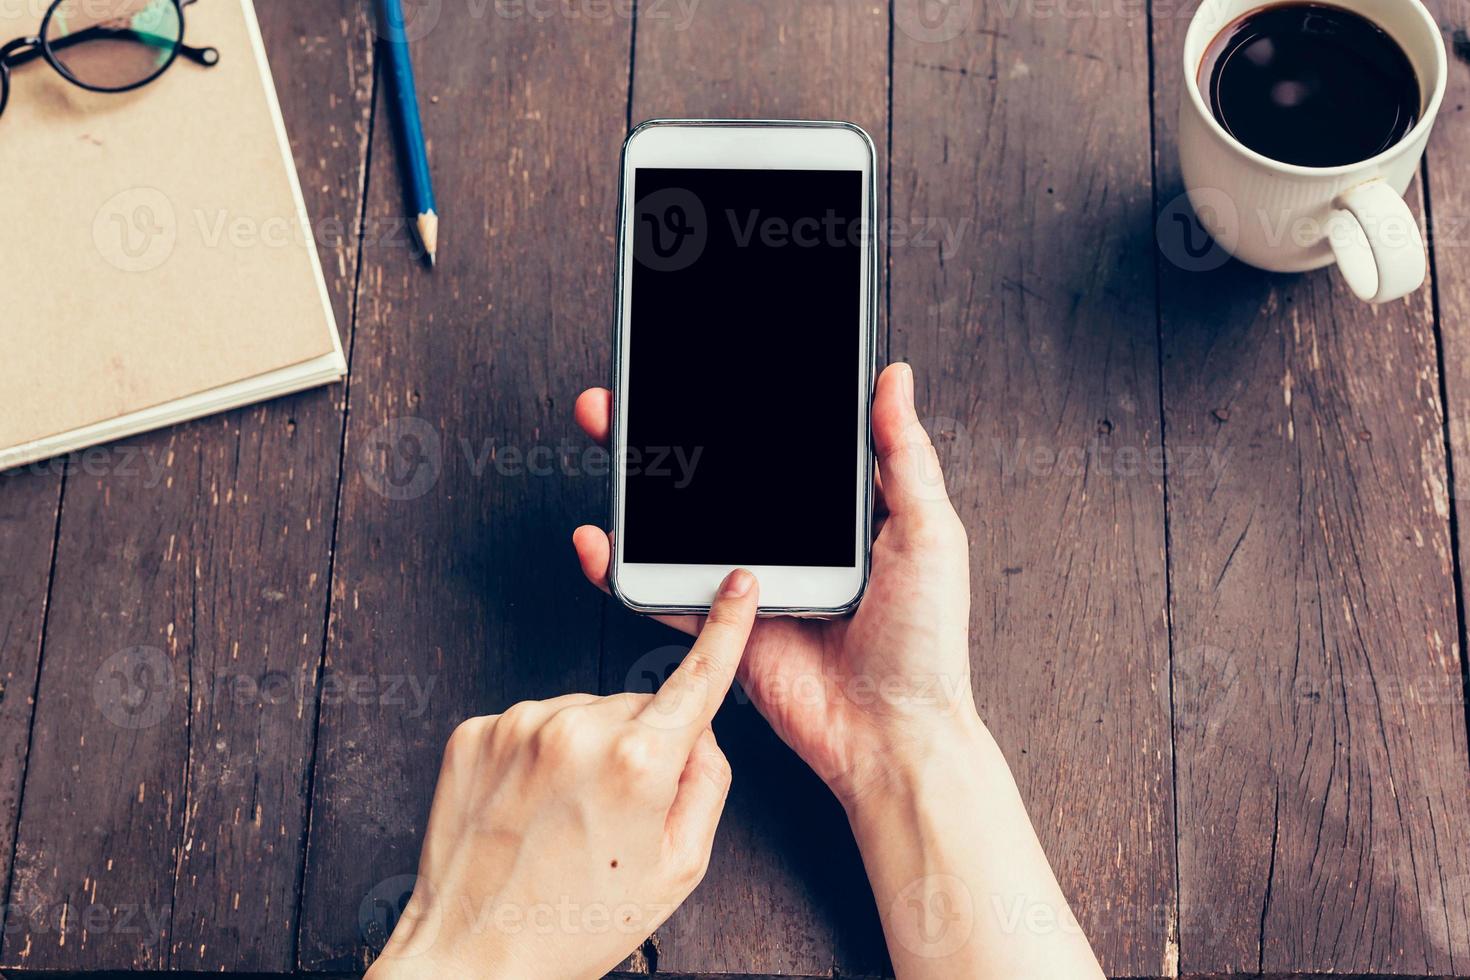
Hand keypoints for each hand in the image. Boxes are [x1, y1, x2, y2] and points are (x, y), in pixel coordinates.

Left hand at [365, 571, 759, 979]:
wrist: (474, 956)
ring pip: (582, 714)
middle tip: (614, 815)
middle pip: (635, 708)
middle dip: (638, 746)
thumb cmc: (575, 923)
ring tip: (563, 818)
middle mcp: (577, 729)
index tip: (736, 586)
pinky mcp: (475, 731)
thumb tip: (700, 735)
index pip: (696, 678)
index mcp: (638, 762)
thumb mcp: (678, 868)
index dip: (725, 629)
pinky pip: (531, 724)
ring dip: (584, 750)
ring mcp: (519, 726)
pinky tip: (529, 806)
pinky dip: (538, 756)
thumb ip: (708, 785)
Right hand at [571, 362, 976, 808]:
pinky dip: (625, 569)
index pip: (779, 444)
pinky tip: (600, 540)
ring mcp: (751, 583)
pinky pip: (665, 592)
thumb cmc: (924, 643)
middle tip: (631, 393)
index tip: (707, 369)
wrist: (892, 735)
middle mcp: (790, 542)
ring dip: (637, 483)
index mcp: (837, 514)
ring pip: (681, 524)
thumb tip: (894, 378)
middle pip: (717, 475)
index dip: (740, 407)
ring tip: (606, 434)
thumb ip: (904, 456)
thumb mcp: (929, 533)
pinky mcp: (723, 627)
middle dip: (666, 429)